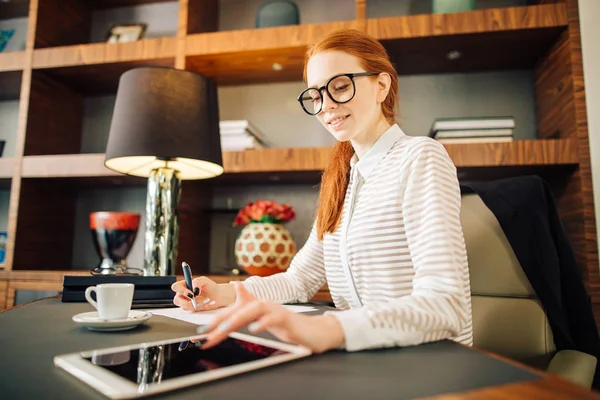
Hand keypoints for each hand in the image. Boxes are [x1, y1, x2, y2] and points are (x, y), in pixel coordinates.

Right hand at [171, 277, 234, 311]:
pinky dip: (199, 307)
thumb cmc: (210, 286)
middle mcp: (183, 294)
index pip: (175, 287)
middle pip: (176, 300)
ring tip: (205, 300)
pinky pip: (191, 310)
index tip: (190, 293)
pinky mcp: (191, 309)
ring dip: (195, 304)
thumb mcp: (204, 280)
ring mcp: (186, 302)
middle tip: (195, 300)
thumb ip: (197, 282)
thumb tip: (194, 289)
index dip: (181, 290)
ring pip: (184, 306)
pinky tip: (206, 303)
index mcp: (184, 285)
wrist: (217, 296)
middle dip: (186, 302)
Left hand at [197, 283, 344, 353]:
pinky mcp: (286, 319)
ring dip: (238, 319)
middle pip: (239, 310)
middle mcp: (263, 305)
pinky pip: (273, 319)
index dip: (216, 321)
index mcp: (256, 307)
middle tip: (207, 333)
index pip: (232, 312)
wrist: (311, 332)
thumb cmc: (286, 326)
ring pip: (253, 311)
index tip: (201, 333)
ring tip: (224, 329)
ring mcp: (275, 310)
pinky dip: (263, 323)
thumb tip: (237, 287)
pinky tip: (255, 329)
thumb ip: (248, 306)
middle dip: (221, 321)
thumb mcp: (263, 319)